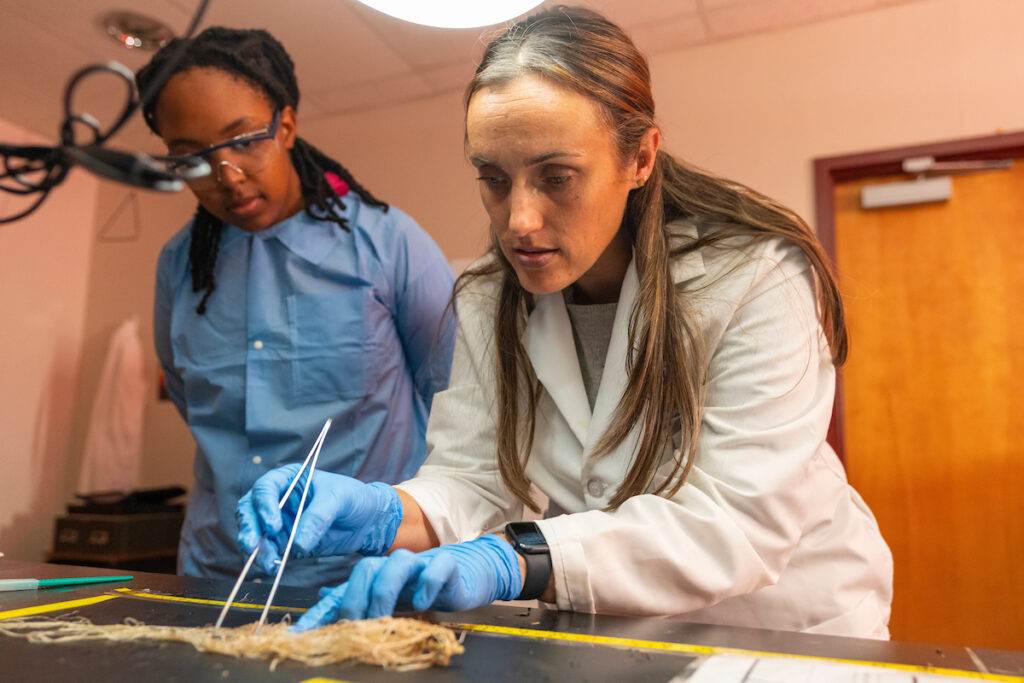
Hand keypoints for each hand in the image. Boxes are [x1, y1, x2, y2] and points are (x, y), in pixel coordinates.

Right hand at [236, 463, 402, 574]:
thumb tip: (297, 544)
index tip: (274, 525)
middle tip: (251, 545)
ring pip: (255, 533)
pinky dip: (266, 560)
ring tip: (266, 562)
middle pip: (250, 510)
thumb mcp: (339, 500)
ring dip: (256, 548)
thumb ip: (317, 517)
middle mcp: (279, 499)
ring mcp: (280, 522)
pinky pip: (268, 551)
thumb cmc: (355, 498)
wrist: (369, 521)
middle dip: (249, 528)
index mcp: (290, 478)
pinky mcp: (285, 542)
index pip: (265, 488)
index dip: (263, 506)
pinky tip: (273, 568)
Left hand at [292, 535, 521, 630]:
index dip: (322, 612)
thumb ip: (358, 600)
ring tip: (383, 618)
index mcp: (375, 575)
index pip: (342, 591)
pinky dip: (427, 582)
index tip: (302, 636)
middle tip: (354, 625)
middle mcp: (392, 566)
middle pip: (365, 568)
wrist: (466, 574)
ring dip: (385, 591)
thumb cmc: (423, 588)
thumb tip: (322, 601)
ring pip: (395, 563)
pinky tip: (424, 601)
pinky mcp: (447, 565)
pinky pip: (436, 566)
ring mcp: (419, 563)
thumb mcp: (389, 601)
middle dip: (355, 598)